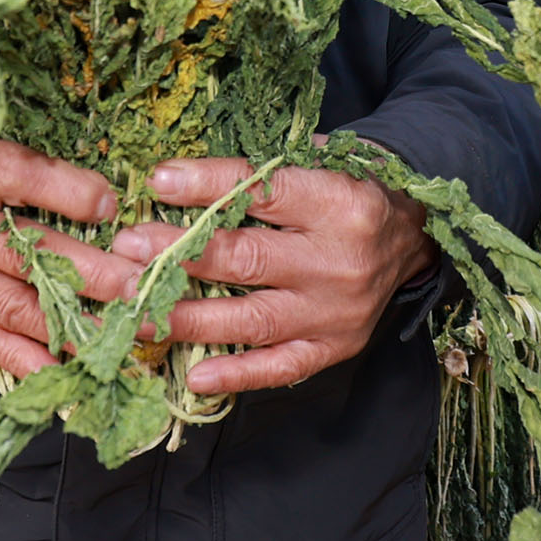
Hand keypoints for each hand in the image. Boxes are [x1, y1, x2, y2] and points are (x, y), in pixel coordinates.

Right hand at [0, 140, 146, 378]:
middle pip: (29, 252)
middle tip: (141, 288)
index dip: (70, 194)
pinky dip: (19, 356)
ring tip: (118, 337)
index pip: (22, 176)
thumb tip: (105, 202)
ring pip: (13, 302)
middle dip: (92, 275)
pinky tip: (58, 370)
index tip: (113, 207)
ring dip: (69, 324)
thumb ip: (41, 170)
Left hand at [119, 156, 438, 395]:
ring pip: (251, 319)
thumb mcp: (319, 162)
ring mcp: (335, 311)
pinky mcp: (334, 347)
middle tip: (126, 251)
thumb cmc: (349, 192)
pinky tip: (194, 377)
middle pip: (247, 259)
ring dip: (188, 317)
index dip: (206, 186)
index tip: (156, 182)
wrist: (415, 236)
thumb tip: (176, 179)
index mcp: (337, 202)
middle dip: (180, 255)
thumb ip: (261, 172)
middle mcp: (338, 260)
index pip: (262, 191)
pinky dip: (236, 375)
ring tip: (137, 312)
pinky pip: (279, 367)